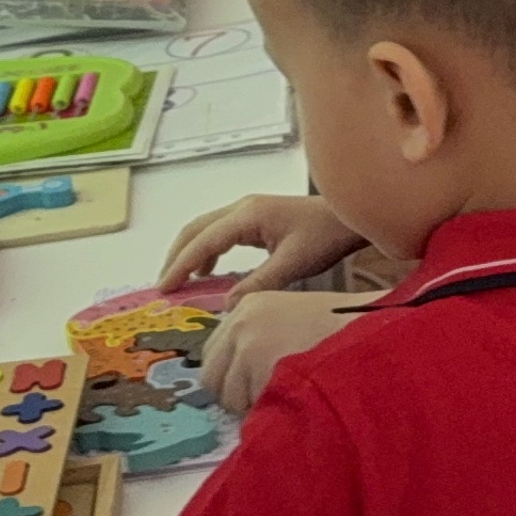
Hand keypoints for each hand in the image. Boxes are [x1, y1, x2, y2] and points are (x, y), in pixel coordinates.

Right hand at [162, 193, 363, 294]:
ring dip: (190, 253)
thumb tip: (226, 307)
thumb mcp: (293, 265)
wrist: (352, 217)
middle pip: (196, 229)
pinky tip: (209, 272)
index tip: (163, 288)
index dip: (180, 265)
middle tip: (164, 287)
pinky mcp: (257, 217)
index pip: (202, 241)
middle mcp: (243, 207)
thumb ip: (259, 284)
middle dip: (176, 257)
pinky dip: (208, 250)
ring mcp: (249, 210)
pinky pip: (221, 232)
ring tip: (180, 282)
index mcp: (248, 215)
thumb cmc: (326, 236)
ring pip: (206, 229)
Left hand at [198, 289, 367, 411]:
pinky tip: (297, 400)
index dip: (233, 375)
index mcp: (251, 305)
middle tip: (272, 395)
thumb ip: (263, 339)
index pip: (214, 353)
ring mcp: (248, 345)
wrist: (377, 337)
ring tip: (293, 393)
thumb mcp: (297, 321)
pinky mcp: (259, 370)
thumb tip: (238, 377)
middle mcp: (242, 321)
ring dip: (255, 405)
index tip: (257, 384)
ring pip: (229, 398)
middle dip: (236, 393)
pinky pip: (250, 410)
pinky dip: (270, 414)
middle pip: (211, 376)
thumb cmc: (348, 333)